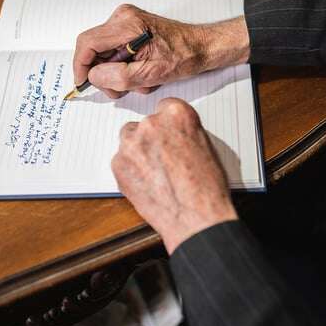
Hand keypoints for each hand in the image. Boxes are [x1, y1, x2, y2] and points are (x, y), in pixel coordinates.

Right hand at [73, 4, 248, 97]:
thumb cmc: (184, 57)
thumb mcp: (151, 74)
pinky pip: (116, 53)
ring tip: (141, 81)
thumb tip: (93, 76)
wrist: (202, 47)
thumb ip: (119, 77)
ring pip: (105, 55)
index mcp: (126, 24)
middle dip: (106, 75)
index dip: (80, 66)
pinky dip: (126, 68)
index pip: (87, 43)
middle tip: (122, 90)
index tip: (83, 84)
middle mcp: (123, 18)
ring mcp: (126, 23)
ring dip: (119, 74)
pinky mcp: (131, 30)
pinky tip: (143, 74)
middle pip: (94, 51)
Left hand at [112, 98, 237, 253]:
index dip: (168, 124)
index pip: (165, 107)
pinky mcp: (118, 163)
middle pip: (146, 123)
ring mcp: (132, 143)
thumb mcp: (205, 145)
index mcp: (177, 114)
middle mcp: (152, 123)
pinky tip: (147, 182)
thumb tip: (173, 132)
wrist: (194, 218)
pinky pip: (121, 159)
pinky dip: (130, 168)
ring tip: (155, 171)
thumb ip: (184, 131)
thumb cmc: (206, 187)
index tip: (169, 132)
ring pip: (130, 139)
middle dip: (153, 138)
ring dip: (138, 150)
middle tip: (164, 157)